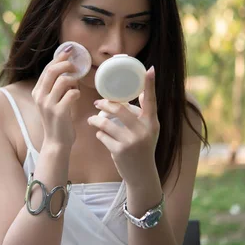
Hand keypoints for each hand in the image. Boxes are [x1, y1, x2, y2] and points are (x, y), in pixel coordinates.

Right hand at [31, 44, 80, 148]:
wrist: (56, 142)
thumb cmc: (58, 120)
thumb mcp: (51, 101)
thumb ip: (56, 86)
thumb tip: (68, 69)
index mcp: (37, 91)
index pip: (47, 68)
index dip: (59, 57)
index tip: (69, 50)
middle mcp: (40, 96)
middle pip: (53, 71)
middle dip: (66, 64)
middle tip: (76, 66)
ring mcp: (48, 104)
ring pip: (63, 81)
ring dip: (74, 81)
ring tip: (76, 87)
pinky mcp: (59, 112)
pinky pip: (72, 94)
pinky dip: (77, 92)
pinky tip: (77, 97)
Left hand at [87, 66, 158, 184]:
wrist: (141, 175)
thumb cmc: (143, 148)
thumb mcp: (149, 130)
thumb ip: (144, 113)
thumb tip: (140, 90)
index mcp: (152, 123)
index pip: (152, 100)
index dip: (150, 85)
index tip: (149, 69)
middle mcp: (144, 131)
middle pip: (120, 109)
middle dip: (105, 104)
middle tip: (98, 103)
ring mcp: (132, 141)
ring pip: (106, 123)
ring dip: (96, 120)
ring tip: (92, 120)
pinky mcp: (120, 151)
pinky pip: (103, 136)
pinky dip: (99, 134)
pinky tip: (100, 134)